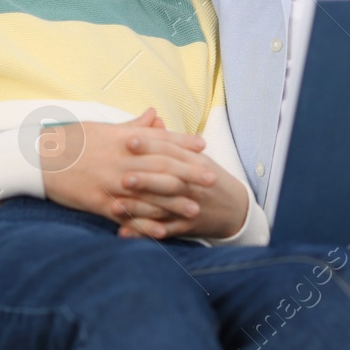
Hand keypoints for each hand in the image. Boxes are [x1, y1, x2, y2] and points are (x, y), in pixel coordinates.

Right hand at [39, 109, 212, 222]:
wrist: (36, 159)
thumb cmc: (69, 141)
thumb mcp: (102, 128)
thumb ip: (132, 126)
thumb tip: (154, 115)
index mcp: (122, 139)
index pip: (159, 140)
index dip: (182, 144)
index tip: (203, 147)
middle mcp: (121, 160)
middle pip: (161, 167)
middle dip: (188, 173)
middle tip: (211, 179)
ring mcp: (111, 183)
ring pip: (149, 193)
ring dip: (173, 203)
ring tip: (195, 209)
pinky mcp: (99, 203)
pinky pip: (127, 216)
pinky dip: (145, 224)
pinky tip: (161, 231)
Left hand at [109, 110, 249, 239]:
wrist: (235, 208)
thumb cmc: (208, 177)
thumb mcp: (195, 156)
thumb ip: (171, 139)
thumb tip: (152, 117)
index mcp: (194, 162)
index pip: (170, 151)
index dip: (150, 145)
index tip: (128, 139)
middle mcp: (192, 184)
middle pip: (168, 180)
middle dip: (145, 179)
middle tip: (123, 177)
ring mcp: (189, 207)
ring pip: (163, 208)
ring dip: (139, 209)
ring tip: (114, 207)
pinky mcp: (186, 227)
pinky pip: (163, 231)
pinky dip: (143, 233)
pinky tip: (123, 233)